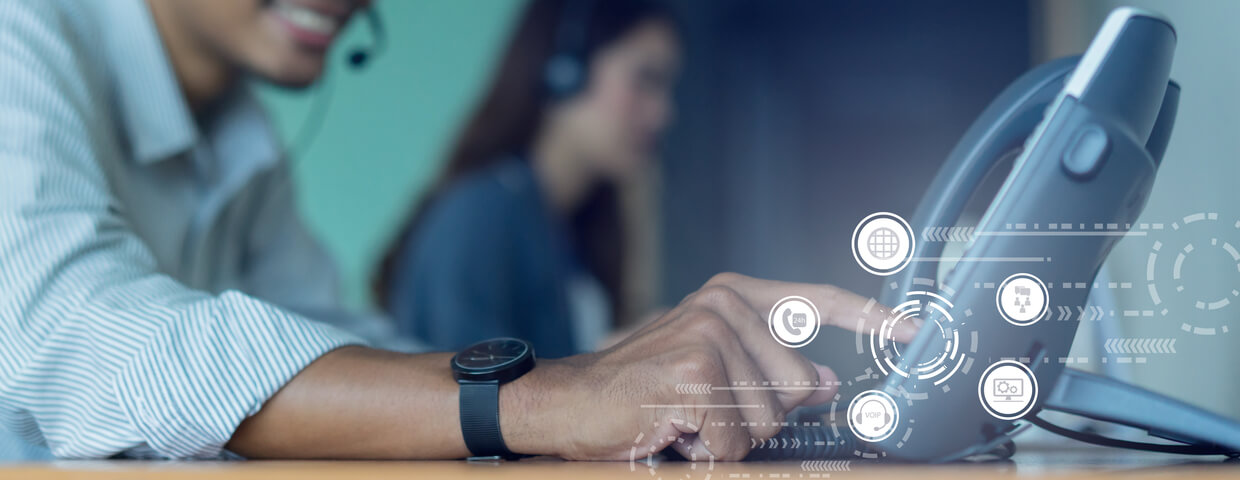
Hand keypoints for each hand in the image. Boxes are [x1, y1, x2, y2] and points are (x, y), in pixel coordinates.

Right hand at [502, 272, 918, 460]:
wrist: (565, 402)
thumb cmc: (635, 388)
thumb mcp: (708, 366)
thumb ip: (769, 366)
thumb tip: (826, 380)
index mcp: (732, 296)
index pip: (815, 301)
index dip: (871, 319)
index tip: (918, 330)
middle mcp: (724, 305)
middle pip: (797, 386)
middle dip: (757, 417)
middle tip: (703, 411)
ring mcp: (710, 335)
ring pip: (767, 419)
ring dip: (727, 438)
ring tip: (683, 418)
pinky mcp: (696, 373)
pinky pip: (734, 441)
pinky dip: (705, 453)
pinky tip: (672, 430)